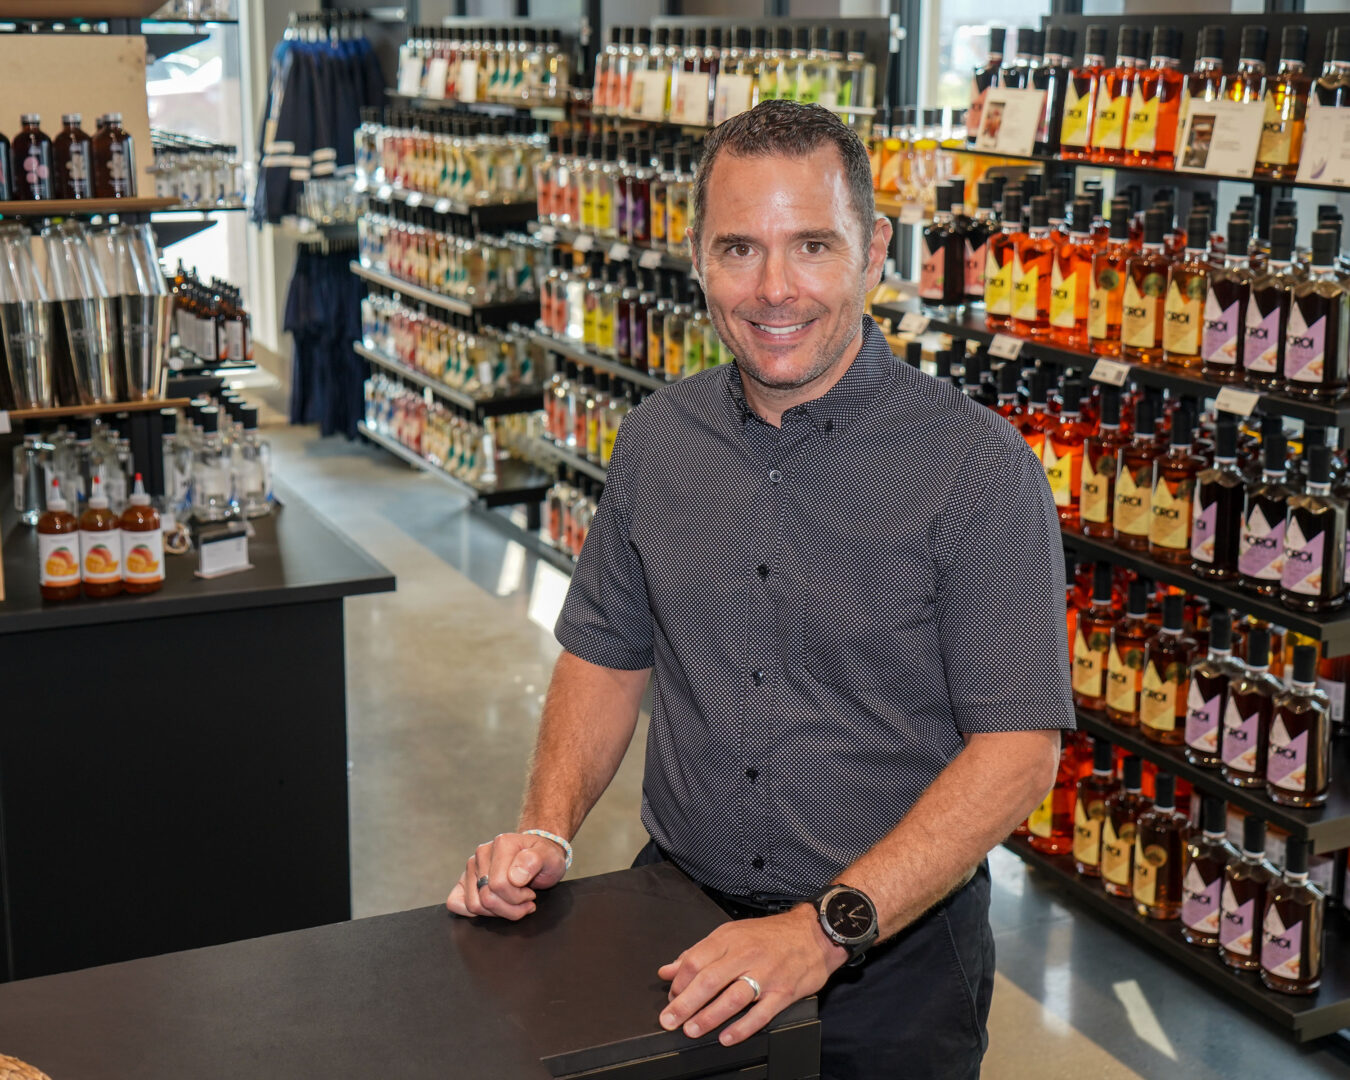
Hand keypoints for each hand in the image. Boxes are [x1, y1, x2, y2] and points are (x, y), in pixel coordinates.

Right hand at [445, 832, 567, 919]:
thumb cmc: (543, 858)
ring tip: (515, 903)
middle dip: (510, 908)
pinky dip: (475, 912)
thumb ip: (535, 861)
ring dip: (498, 912)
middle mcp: (482, 853)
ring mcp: (471, 866)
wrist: (538, 856)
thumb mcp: (550, 856)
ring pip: (474, 905)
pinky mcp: (464, 880)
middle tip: (526, 901)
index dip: (518, 898)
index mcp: (502, 844)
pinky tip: (494, 906)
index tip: (531, 895)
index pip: (499, 885)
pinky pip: (455, 903)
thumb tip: (514, 877)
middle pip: (486, 898)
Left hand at [657, 904, 847, 1045]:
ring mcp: (766, 975)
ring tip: (691, 1030)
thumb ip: (699, 952)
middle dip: (685, 1003)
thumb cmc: (771, 935)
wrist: (815, 934)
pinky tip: (726, 1037)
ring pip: (732, 998)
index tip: (671, 996)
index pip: (696, 960)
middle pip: (709, 980)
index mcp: (730, 939)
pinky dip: (742, 1028)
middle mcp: (746, 955)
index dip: (679, 982)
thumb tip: (668, 970)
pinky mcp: (783, 993)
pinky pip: (760, 1014)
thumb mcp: (732, 934)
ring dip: (708, 1017)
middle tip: (669, 1020)